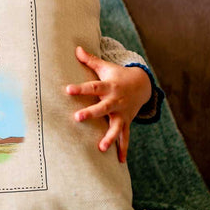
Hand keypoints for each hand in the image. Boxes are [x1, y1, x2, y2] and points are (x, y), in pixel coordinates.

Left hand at [65, 46, 151, 162]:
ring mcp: (122, 113)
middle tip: (77, 118)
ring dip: (110, 137)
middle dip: (91, 113)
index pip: (92, 87)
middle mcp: (115, 101)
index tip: (67, 89)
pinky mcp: (126, 122)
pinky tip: (119, 161)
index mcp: (109, 87)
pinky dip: (123, 149)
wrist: (142, 85)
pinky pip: (125, 137)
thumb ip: (90, 60)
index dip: (80, 88)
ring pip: (116, 126)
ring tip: (101, 147)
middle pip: (102, 108)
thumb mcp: (106, 67)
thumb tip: (76, 48)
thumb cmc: (118, 75)